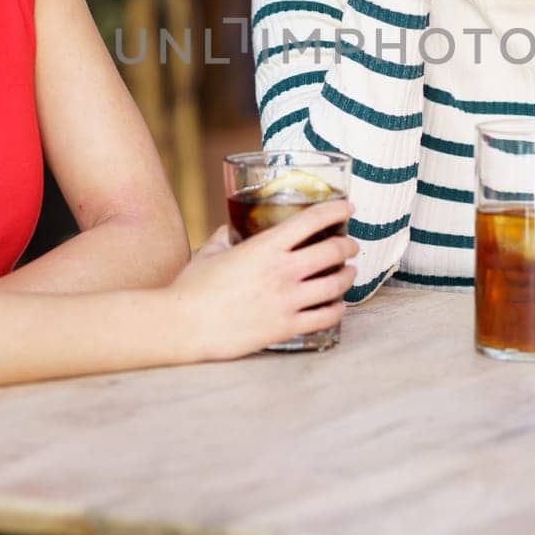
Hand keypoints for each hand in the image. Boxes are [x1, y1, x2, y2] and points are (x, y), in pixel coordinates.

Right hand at [170, 200, 357, 359]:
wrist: (183, 325)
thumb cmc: (192, 288)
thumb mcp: (210, 251)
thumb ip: (227, 236)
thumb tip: (232, 228)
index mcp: (265, 247)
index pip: (312, 220)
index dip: (336, 210)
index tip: (348, 207)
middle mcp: (282, 271)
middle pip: (333, 251)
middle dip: (348, 245)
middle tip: (350, 245)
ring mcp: (286, 301)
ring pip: (335, 285)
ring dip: (347, 276)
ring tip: (349, 273)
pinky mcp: (286, 327)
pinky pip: (325, 317)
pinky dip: (337, 309)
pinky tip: (337, 306)